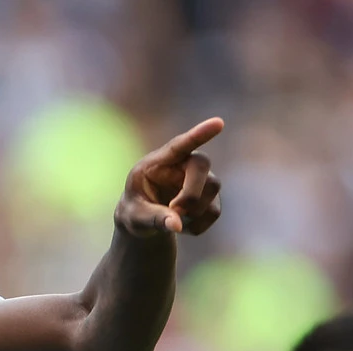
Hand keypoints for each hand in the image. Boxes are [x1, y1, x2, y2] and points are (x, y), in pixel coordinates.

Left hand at [116, 117, 223, 237]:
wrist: (144, 222)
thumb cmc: (134, 212)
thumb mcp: (134, 218)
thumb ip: (153, 218)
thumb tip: (177, 225)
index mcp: (158, 162)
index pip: (179, 145)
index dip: (199, 134)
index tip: (218, 123)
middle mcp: (182, 165)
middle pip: (201, 166)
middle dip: (191, 193)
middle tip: (175, 211)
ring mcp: (199, 179)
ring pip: (212, 188)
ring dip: (193, 211)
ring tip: (173, 220)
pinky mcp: (210, 198)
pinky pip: (213, 212)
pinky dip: (198, 226)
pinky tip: (182, 226)